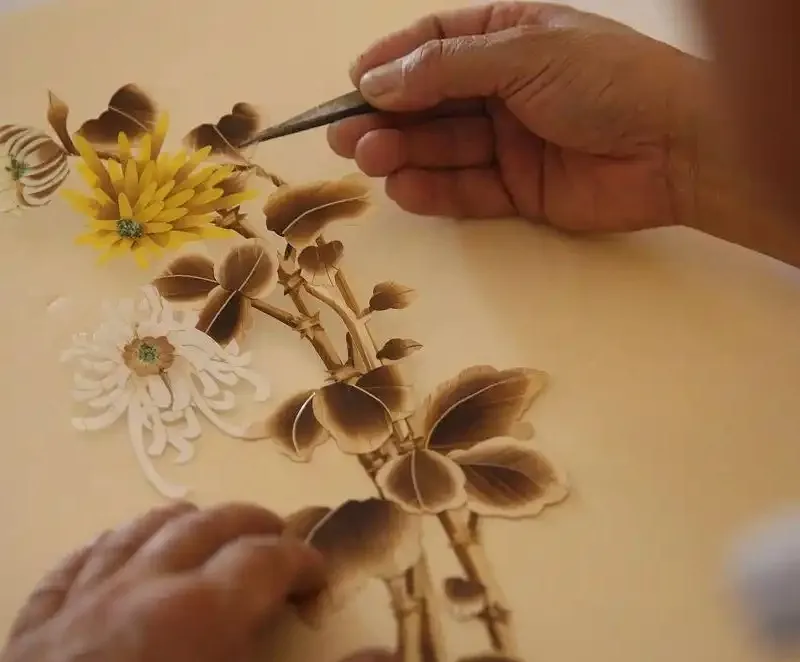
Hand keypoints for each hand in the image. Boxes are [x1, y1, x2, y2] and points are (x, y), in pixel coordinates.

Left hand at [0, 503, 398, 661]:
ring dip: (182, 523)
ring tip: (203, 530)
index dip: (303, 558)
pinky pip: (70, 568)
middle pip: (206, 526)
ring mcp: (79, 608)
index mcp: (207, 614)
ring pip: (137, 532)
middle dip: (251, 525)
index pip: (268, 556)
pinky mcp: (28, 636)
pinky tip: (113, 555)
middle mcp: (142, 589)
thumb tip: (385, 660)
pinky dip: (103, 549)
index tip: (319, 577)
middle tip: (275, 540)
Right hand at [329, 2, 706, 232]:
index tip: (354, 85)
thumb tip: (379, 80)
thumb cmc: (605, 80)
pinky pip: (467, 191)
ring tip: (368, 159)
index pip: (434, 45)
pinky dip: (435, 191)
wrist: (675, 147)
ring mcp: (510, 142)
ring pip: (443, 148)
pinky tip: (404, 188)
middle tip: (344, 136)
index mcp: (508, 38)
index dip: (391, 64)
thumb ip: (447, 69)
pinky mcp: (519, 191)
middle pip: (431, 103)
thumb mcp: (523, 54)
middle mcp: (504, 89)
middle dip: (386, 117)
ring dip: (402, 153)